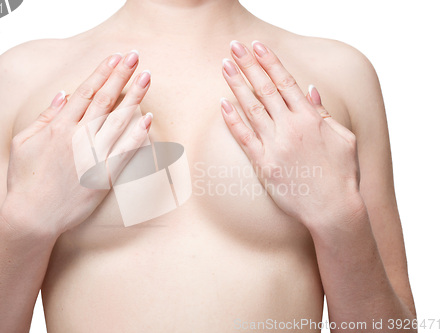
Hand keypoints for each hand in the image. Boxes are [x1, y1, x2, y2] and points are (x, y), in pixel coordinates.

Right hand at [3, 51, 152, 236]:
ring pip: (117, 121)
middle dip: (120, 75)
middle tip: (135, 55)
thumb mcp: (23, 143)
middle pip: (104, 100)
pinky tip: (149, 119)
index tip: (114, 57)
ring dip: (134, 97)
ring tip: (146, 77)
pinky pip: (124, 152)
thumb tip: (62, 94)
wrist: (31, 218)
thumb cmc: (24, 181)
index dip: (101, 73)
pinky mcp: (103, 177)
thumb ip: (44, 117)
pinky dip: (137, 135)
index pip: (84, 92)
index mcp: (58, 128)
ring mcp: (92, 157)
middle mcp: (76, 138)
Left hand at [221, 41, 363, 227]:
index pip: (286, 82)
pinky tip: (222, 104)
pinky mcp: (263, 164)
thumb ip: (324, 113)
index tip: (258, 46)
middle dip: (248, 65)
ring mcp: (275, 145)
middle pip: (265, 89)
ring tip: (224, 66)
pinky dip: (232, 120)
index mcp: (310, 119)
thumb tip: (310, 90)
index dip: (270, 62)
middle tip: (234, 46)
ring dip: (236, 85)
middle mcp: (291, 128)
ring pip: (251, 108)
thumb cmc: (341, 175)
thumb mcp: (343, 138)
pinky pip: (243, 138)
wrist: (333, 209)